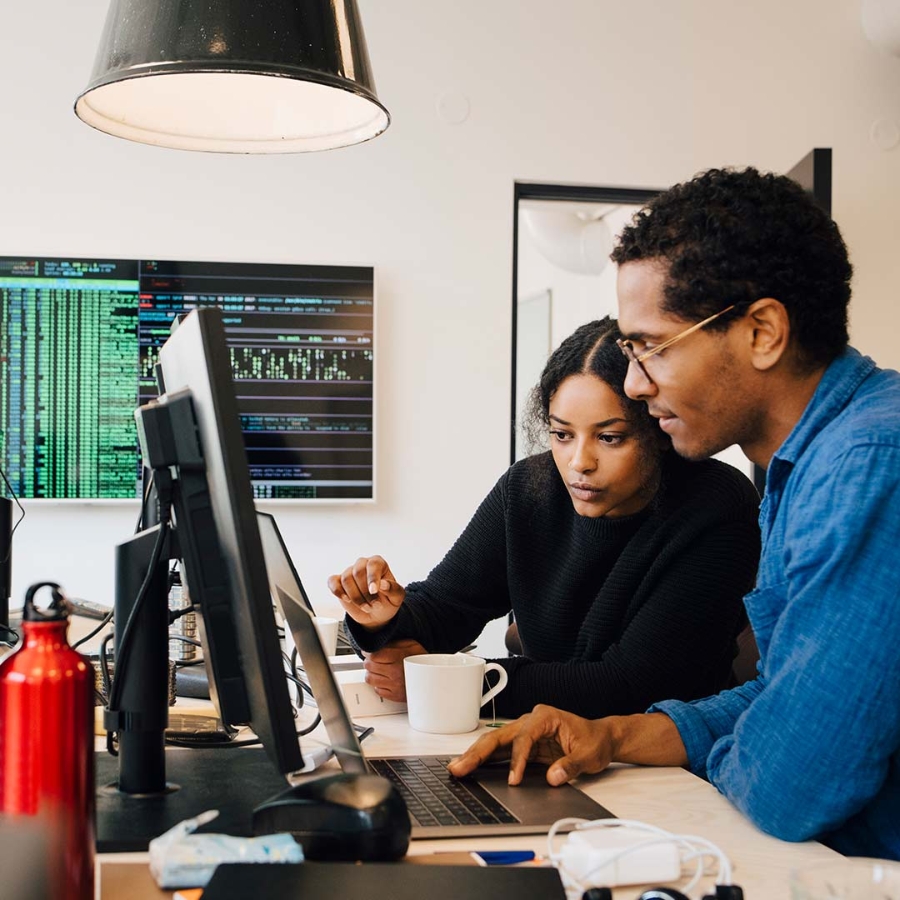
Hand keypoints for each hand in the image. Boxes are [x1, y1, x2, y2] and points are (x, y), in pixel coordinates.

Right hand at [327, 555, 404, 628]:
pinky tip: (347, 599)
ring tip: (366, 607)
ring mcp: (349, 572)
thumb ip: (393, 589)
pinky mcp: (338, 582)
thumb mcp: (397, 597)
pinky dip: (337, 591)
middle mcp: (363, 565)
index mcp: (378, 564)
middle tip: (374, 605)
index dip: (373, 577)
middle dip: (365, 592)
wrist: (376, 614)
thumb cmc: (387, 602)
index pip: (373, 564)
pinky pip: (332, 582)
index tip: (374, 591)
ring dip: (356, 597)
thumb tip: (383, 584)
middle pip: (358, 572)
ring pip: (346, 579)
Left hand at [362, 639, 426, 700]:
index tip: (367, 652)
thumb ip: (394, 643)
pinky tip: (384, 679)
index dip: (368, 652)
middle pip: (369, 666)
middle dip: (369, 661)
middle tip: (373, 660)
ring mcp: (394, 686)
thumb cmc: (422, 660)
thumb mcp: (411, 645)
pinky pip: (377, 690)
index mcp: (398, 658)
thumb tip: (379, 644)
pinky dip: (378, 684)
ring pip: (370, 679)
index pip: (374, 655)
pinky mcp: (394, 696)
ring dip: (371, 673)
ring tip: (376, 669)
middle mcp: (395, 673)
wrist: (433, 678)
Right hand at [447, 704, 614, 786]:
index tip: (514, 780)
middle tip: (459, 767)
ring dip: (475, 756)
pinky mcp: (523, 745)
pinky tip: (470, 767)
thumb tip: (552, 777)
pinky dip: (485, 760)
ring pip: (494, 743)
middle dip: (478, 752)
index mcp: (545, 716)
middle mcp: (530, 721)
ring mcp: (524, 732)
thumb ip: (571, 766)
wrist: (601, 738)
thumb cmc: (595, 741)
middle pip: (499, 736)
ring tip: (456, 768)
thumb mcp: (589, 755)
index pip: (523, 737)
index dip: (516, 759)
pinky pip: (500, 752)